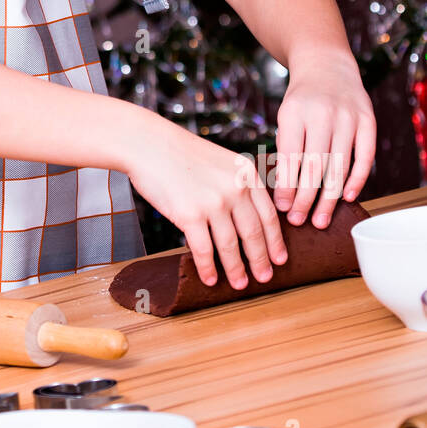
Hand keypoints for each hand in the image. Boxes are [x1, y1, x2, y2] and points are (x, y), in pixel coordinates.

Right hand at [127, 117, 288, 289]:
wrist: (148, 144)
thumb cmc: (180, 152)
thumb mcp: (221, 161)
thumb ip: (236, 184)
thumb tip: (246, 216)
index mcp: (246, 174)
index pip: (268, 215)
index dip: (276, 241)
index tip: (280, 258)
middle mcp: (235, 188)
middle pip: (254, 233)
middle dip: (261, 260)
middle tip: (265, 278)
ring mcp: (213, 202)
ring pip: (231, 245)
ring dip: (236, 269)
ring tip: (240, 284)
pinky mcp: (190, 214)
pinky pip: (204, 250)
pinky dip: (208, 268)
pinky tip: (210, 278)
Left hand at [272, 51, 376, 228]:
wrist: (326, 66)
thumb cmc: (301, 102)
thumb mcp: (285, 117)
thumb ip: (286, 149)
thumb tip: (283, 195)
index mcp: (294, 112)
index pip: (290, 157)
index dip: (286, 186)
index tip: (282, 209)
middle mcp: (322, 113)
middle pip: (314, 165)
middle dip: (305, 198)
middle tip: (299, 221)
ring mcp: (348, 116)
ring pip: (339, 165)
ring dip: (328, 197)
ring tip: (320, 220)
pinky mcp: (368, 120)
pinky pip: (364, 156)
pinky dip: (356, 179)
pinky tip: (346, 198)